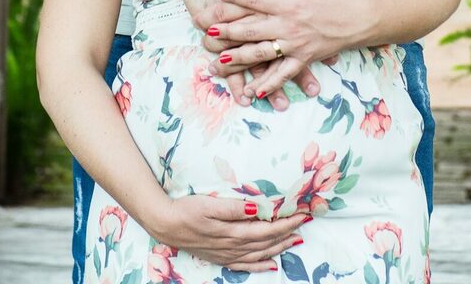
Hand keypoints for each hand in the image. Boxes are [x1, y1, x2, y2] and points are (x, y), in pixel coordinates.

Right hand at [156, 194, 308, 271]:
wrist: (165, 225)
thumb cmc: (186, 209)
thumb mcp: (209, 204)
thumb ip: (234, 208)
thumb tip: (258, 208)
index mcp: (233, 231)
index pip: (267, 228)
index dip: (286, 223)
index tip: (302, 214)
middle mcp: (233, 246)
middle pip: (267, 242)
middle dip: (287, 233)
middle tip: (304, 224)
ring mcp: (227, 255)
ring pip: (260, 254)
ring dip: (279, 247)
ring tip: (295, 240)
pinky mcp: (221, 258)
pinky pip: (246, 265)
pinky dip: (261, 265)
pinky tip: (271, 265)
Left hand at [204, 0, 357, 98]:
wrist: (359, 20)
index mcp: (289, 4)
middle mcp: (289, 26)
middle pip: (252, 29)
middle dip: (228, 31)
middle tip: (207, 32)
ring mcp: (295, 46)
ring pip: (262, 55)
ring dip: (238, 60)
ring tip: (218, 64)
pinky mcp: (303, 60)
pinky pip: (283, 75)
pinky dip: (268, 85)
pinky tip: (252, 91)